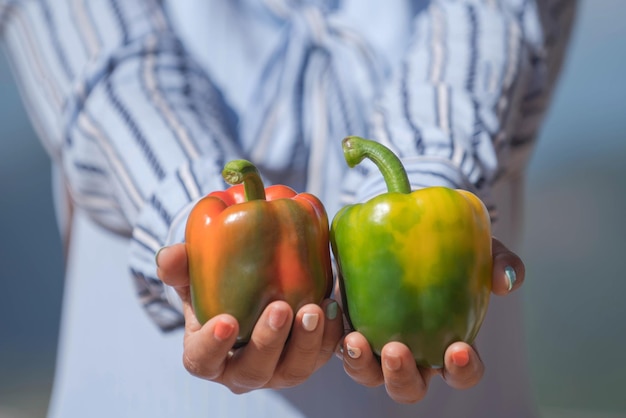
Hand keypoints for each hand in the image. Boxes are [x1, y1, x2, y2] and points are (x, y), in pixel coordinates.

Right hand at [156, 243, 343, 392]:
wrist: (254, 296)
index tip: (227, 321)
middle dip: (269, 341)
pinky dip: (330, 335)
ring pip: (293, 370)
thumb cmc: (218, 291)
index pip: (203, 360)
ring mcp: (278, 370)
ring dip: (306, 341)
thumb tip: (168, 256)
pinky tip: (333, 307)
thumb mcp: (194, 277)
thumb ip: (180, 267)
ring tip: (314, 309)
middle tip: (281, 308)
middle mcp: (243, 371)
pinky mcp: (308, 360)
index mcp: (208, 355)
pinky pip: (322, 356)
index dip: (213, 346)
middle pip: (254, 370)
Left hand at [337, 237, 524, 402]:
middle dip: (402, 377)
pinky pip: (336, 343)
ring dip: (361, 365)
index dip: (462, 370)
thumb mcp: (478, 245)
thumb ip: (499, 260)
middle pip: (408, 387)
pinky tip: (330, 314)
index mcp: (446, 342)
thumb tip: (506, 281)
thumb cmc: (444, 243)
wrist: (398, 222)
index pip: (460, 372)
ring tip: (356, 341)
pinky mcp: (346, 324)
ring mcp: (376, 342)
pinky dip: (333, 337)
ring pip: (368, 374)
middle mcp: (411, 351)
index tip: (458, 349)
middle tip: (398, 351)